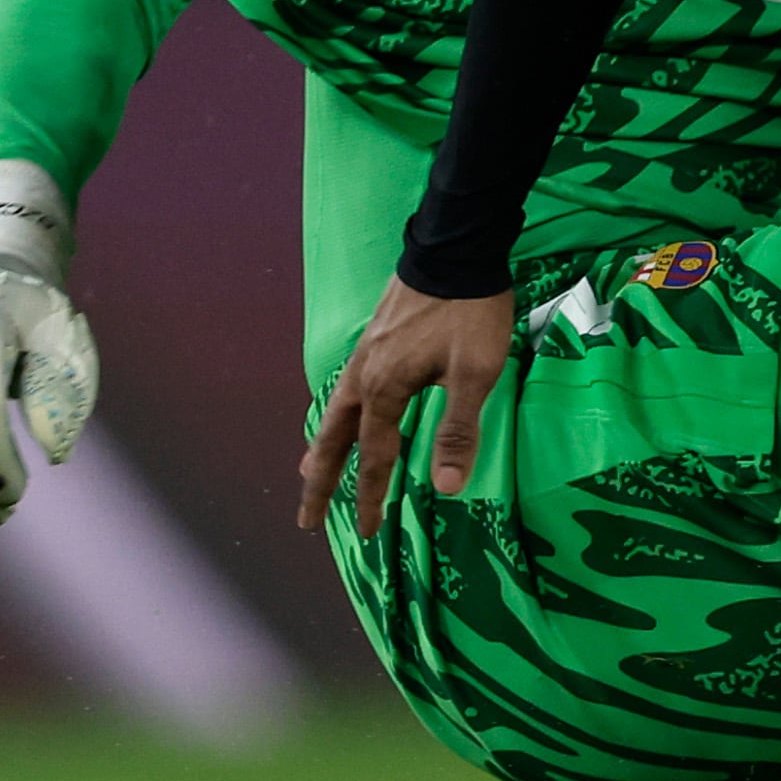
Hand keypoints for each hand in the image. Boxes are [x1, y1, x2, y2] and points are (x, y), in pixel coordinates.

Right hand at [301, 277, 516, 537]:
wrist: (457, 247)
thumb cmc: (470, 311)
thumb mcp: (476, 373)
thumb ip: (458, 429)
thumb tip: (448, 487)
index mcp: (385, 389)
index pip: (374, 458)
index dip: (370, 498)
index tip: (367, 533)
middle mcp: (364, 376)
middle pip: (333, 441)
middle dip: (319, 483)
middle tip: (304, 520)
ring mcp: (366, 355)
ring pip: (334, 414)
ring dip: (323, 449)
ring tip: (309, 472)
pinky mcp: (375, 339)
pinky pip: (346, 391)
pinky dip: (337, 417)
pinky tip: (345, 415)